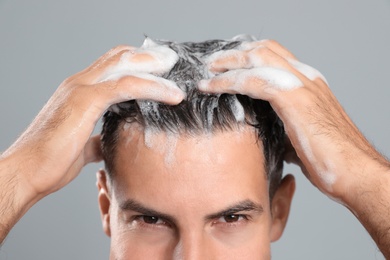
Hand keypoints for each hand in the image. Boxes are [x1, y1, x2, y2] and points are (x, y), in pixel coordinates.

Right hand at [1, 44, 184, 199]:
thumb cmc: (51, 161)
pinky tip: (172, 95)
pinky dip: (153, 87)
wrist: (27, 172)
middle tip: (172, 60)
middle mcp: (80, 83)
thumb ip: (96, 140)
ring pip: (126, 65)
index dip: (137, 62)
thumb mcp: (82, 147)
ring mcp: (81, 89)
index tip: (161, 68)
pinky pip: (126, 86)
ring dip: (155, 67)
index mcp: (80, 91)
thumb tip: (107, 144)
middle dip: (149, 57)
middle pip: (120, 56)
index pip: (111, 65)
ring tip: (177, 70)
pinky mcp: (85, 101)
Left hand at [198, 40, 388, 201]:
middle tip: (212, 64)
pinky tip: (211, 87)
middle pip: (263, 49)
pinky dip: (228, 81)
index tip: (226, 66)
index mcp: (308, 84)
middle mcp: (305, 78)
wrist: (354, 171)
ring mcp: (301, 85)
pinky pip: (253, 80)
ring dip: (227, 63)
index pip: (275, 56)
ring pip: (256, 58)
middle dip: (234, 54)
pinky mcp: (293, 99)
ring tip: (207, 71)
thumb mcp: (299, 135)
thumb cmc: (330, 159)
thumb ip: (281, 125)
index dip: (248, 56)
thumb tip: (263, 131)